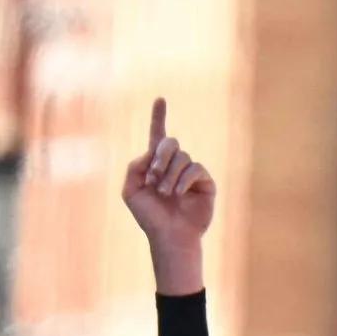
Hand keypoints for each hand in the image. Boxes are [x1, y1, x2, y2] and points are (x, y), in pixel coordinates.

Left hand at [120, 97, 214, 293]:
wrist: (169, 237)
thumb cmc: (149, 217)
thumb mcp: (131, 191)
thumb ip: (135, 167)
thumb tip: (152, 151)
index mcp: (156, 165)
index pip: (158, 136)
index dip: (158, 118)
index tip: (160, 99)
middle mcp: (174, 166)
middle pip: (170, 143)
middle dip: (160, 156)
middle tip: (153, 177)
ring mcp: (191, 174)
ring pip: (182, 158)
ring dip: (170, 175)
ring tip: (165, 194)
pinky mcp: (205, 183)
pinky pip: (195, 168)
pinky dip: (184, 180)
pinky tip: (178, 194)